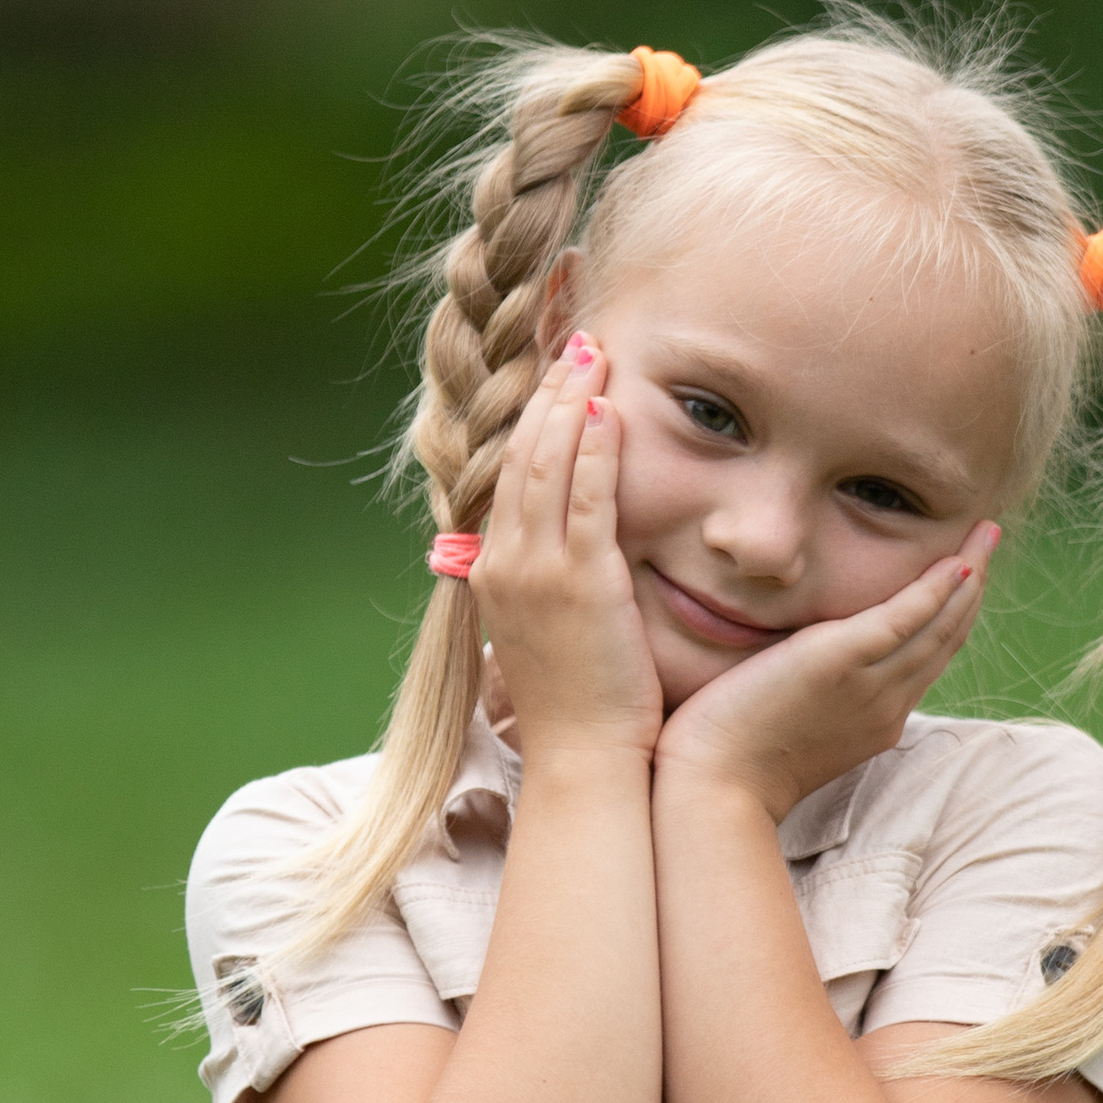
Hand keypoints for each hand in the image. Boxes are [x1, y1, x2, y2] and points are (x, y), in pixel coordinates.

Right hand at [473, 344, 662, 765]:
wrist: (584, 759)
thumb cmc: (580, 705)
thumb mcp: (547, 633)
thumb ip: (546, 583)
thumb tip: (557, 551)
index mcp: (493, 571)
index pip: (509, 473)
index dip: (532, 417)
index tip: (557, 376)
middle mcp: (505, 563)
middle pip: (522, 454)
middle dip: (550, 391)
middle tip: (576, 342)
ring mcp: (538, 571)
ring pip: (547, 464)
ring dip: (571, 402)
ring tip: (593, 355)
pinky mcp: (579, 582)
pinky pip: (585, 499)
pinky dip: (594, 449)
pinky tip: (609, 410)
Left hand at [653, 523, 997, 818]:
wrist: (715, 789)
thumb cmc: (730, 764)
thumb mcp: (789, 729)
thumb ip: (810, 698)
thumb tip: (798, 670)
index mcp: (876, 722)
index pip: (926, 660)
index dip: (950, 617)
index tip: (963, 580)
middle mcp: (886, 706)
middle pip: (945, 640)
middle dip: (972, 589)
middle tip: (987, 541)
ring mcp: (870, 687)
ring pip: (938, 626)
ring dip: (968, 576)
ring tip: (985, 534)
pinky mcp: (841, 662)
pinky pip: (906, 618)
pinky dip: (937, 588)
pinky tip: (957, 561)